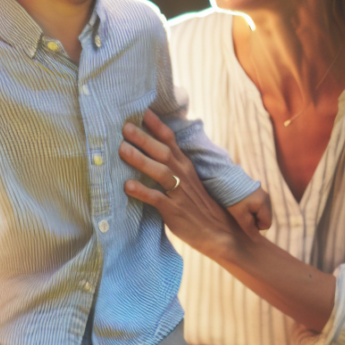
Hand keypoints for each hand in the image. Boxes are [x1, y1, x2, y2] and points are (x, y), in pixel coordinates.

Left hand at [121, 110, 252, 260]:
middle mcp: (183, 175)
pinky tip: (127, 186)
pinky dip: (142, 192)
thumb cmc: (201, 207)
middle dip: (144, 138)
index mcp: (186, 166)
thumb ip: (173, 168)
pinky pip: (157, 199)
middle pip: (163, 152)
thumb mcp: (189, 182)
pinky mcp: (174, 211)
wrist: (221, 233)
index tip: (142, 111)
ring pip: (160, 172)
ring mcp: (179, 193)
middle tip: (125, 126)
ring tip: (122, 149)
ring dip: (140, 160)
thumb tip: (150, 156)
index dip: (157, 126)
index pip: (171, 141)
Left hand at [227, 187, 272, 236]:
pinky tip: (241, 203)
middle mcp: (267, 198)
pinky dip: (250, 206)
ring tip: (240, 208)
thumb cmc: (233, 198)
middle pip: (265, 217)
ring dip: (252, 213)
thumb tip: (256, 239)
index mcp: (264, 204)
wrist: (226, 178)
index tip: (245, 221)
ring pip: (260, 211)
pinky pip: (257, 204)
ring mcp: (262, 193)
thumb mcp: (240, 215)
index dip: (256, 227)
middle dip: (255, 219)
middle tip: (242, 215)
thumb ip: (249, 227)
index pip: (267, 224)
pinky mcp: (257, 190)